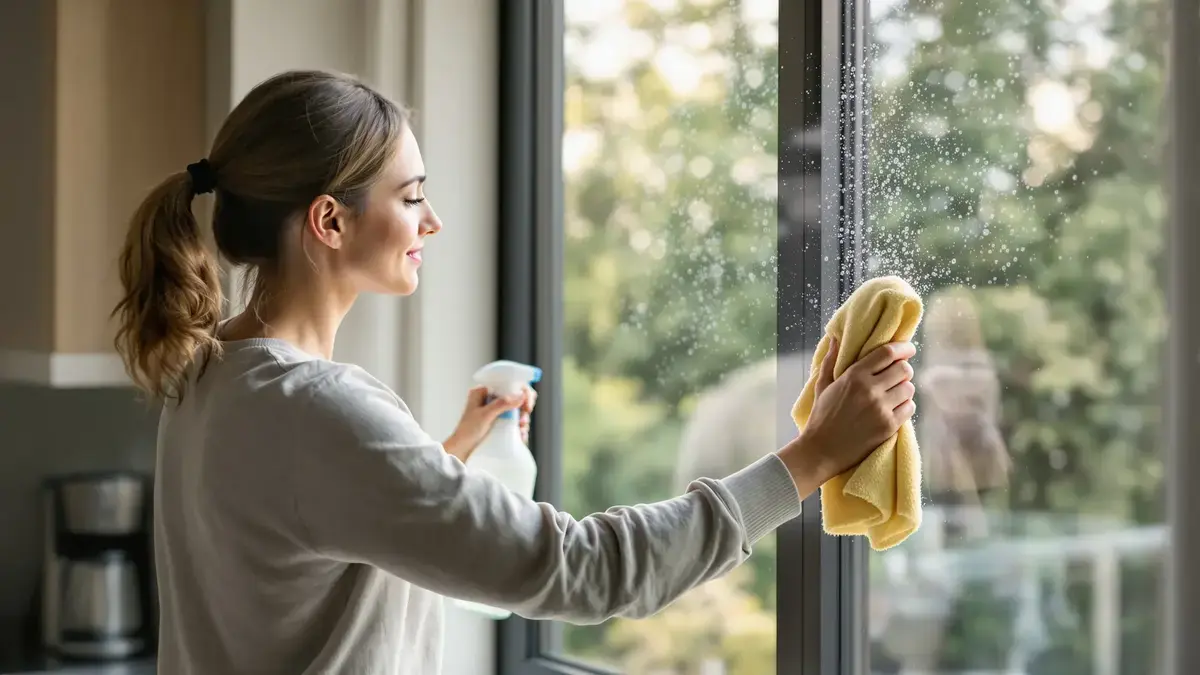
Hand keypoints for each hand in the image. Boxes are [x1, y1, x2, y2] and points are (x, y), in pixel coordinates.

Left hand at [443, 385, 537, 461]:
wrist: (461, 451)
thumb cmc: (467, 432)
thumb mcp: (485, 415)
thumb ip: (503, 403)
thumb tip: (521, 395)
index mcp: (483, 392)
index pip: (507, 384)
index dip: (521, 390)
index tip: (527, 403)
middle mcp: (490, 399)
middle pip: (515, 396)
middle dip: (523, 407)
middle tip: (524, 418)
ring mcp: (495, 412)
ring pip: (517, 410)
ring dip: (523, 419)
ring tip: (521, 429)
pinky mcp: (498, 423)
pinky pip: (514, 421)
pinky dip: (519, 427)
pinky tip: (521, 435)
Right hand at [779, 339, 916, 496]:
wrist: (821, 450)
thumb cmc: (821, 417)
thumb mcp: (822, 385)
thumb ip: (830, 360)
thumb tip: (836, 338)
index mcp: (854, 376)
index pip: (888, 353)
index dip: (902, 348)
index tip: (908, 349)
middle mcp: (870, 390)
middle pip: (904, 369)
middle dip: (903, 370)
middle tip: (897, 375)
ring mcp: (881, 409)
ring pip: (909, 388)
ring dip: (904, 389)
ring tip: (894, 394)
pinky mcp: (889, 426)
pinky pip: (910, 408)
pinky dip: (905, 406)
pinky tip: (894, 409)